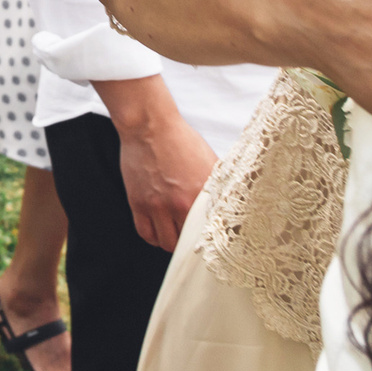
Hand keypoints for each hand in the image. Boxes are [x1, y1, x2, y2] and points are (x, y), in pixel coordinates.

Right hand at [103, 80, 217, 251]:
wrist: (149, 126)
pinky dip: (154, 238)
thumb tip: (234, 200)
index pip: (211, 231)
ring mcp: (156, 205)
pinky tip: (159, 232)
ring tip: (177, 237)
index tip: (216, 242)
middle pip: (188, 242)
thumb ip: (219, 185)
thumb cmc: (180, 139)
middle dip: (193, 243)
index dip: (214, 240)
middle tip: (195, 240)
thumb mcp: (209, 161)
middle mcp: (179, 203)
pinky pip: (146, 233)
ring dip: (173, 244)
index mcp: (201, 194)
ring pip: (167, 243)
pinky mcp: (138, 203)